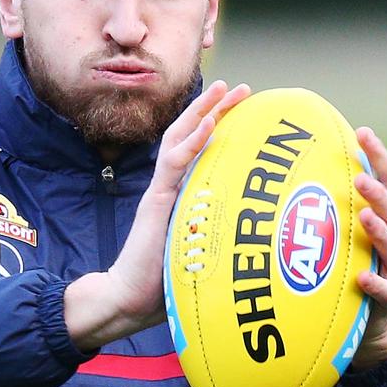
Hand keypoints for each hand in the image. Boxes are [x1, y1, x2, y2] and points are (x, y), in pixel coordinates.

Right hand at [64, 80, 251, 350]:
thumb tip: (258, 236)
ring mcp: (162, 191)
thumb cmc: (165, 282)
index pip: (200, 150)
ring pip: (181, 140)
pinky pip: (174, 165)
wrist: (129, 298)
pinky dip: (192, 142)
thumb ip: (217, 235)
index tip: (245, 109)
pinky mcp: (157, 202)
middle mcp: (171, 186)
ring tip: (224, 90)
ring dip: (204, 112)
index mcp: (181, 194)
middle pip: (192, 135)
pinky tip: (209, 123)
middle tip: (242, 89)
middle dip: (216, 109)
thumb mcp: (199, 251)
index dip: (220, 126)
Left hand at [349, 127, 386, 371]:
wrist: (376, 314)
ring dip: (380, 232)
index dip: (379, 155)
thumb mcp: (349, 225)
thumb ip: (336, 196)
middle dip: (379, 192)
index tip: (362, 133)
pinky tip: (361, 279)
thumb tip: (301, 157)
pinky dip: (376, 285)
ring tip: (364, 217)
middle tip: (360, 178)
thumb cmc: (356, 258)